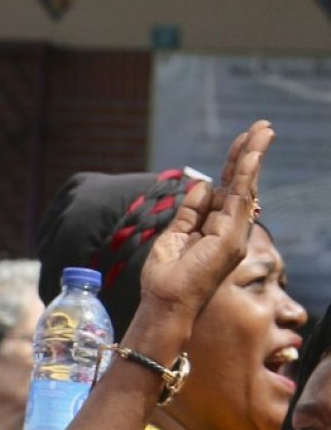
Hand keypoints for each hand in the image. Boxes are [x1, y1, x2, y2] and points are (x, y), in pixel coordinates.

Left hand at [138, 120, 272, 325]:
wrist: (165, 302)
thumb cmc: (167, 277)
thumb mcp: (174, 236)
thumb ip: (189, 212)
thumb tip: (203, 185)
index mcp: (213, 228)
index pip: (227, 190)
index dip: (233, 165)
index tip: (240, 142)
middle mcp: (228, 229)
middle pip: (241, 184)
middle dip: (249, 154)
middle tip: (263, 127)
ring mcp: (232, 233)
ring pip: (245, 186)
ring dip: (252, 156)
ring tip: (263, 130)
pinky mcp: (230, 237)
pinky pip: (240, 199)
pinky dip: (245, 175)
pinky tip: (252, 154)